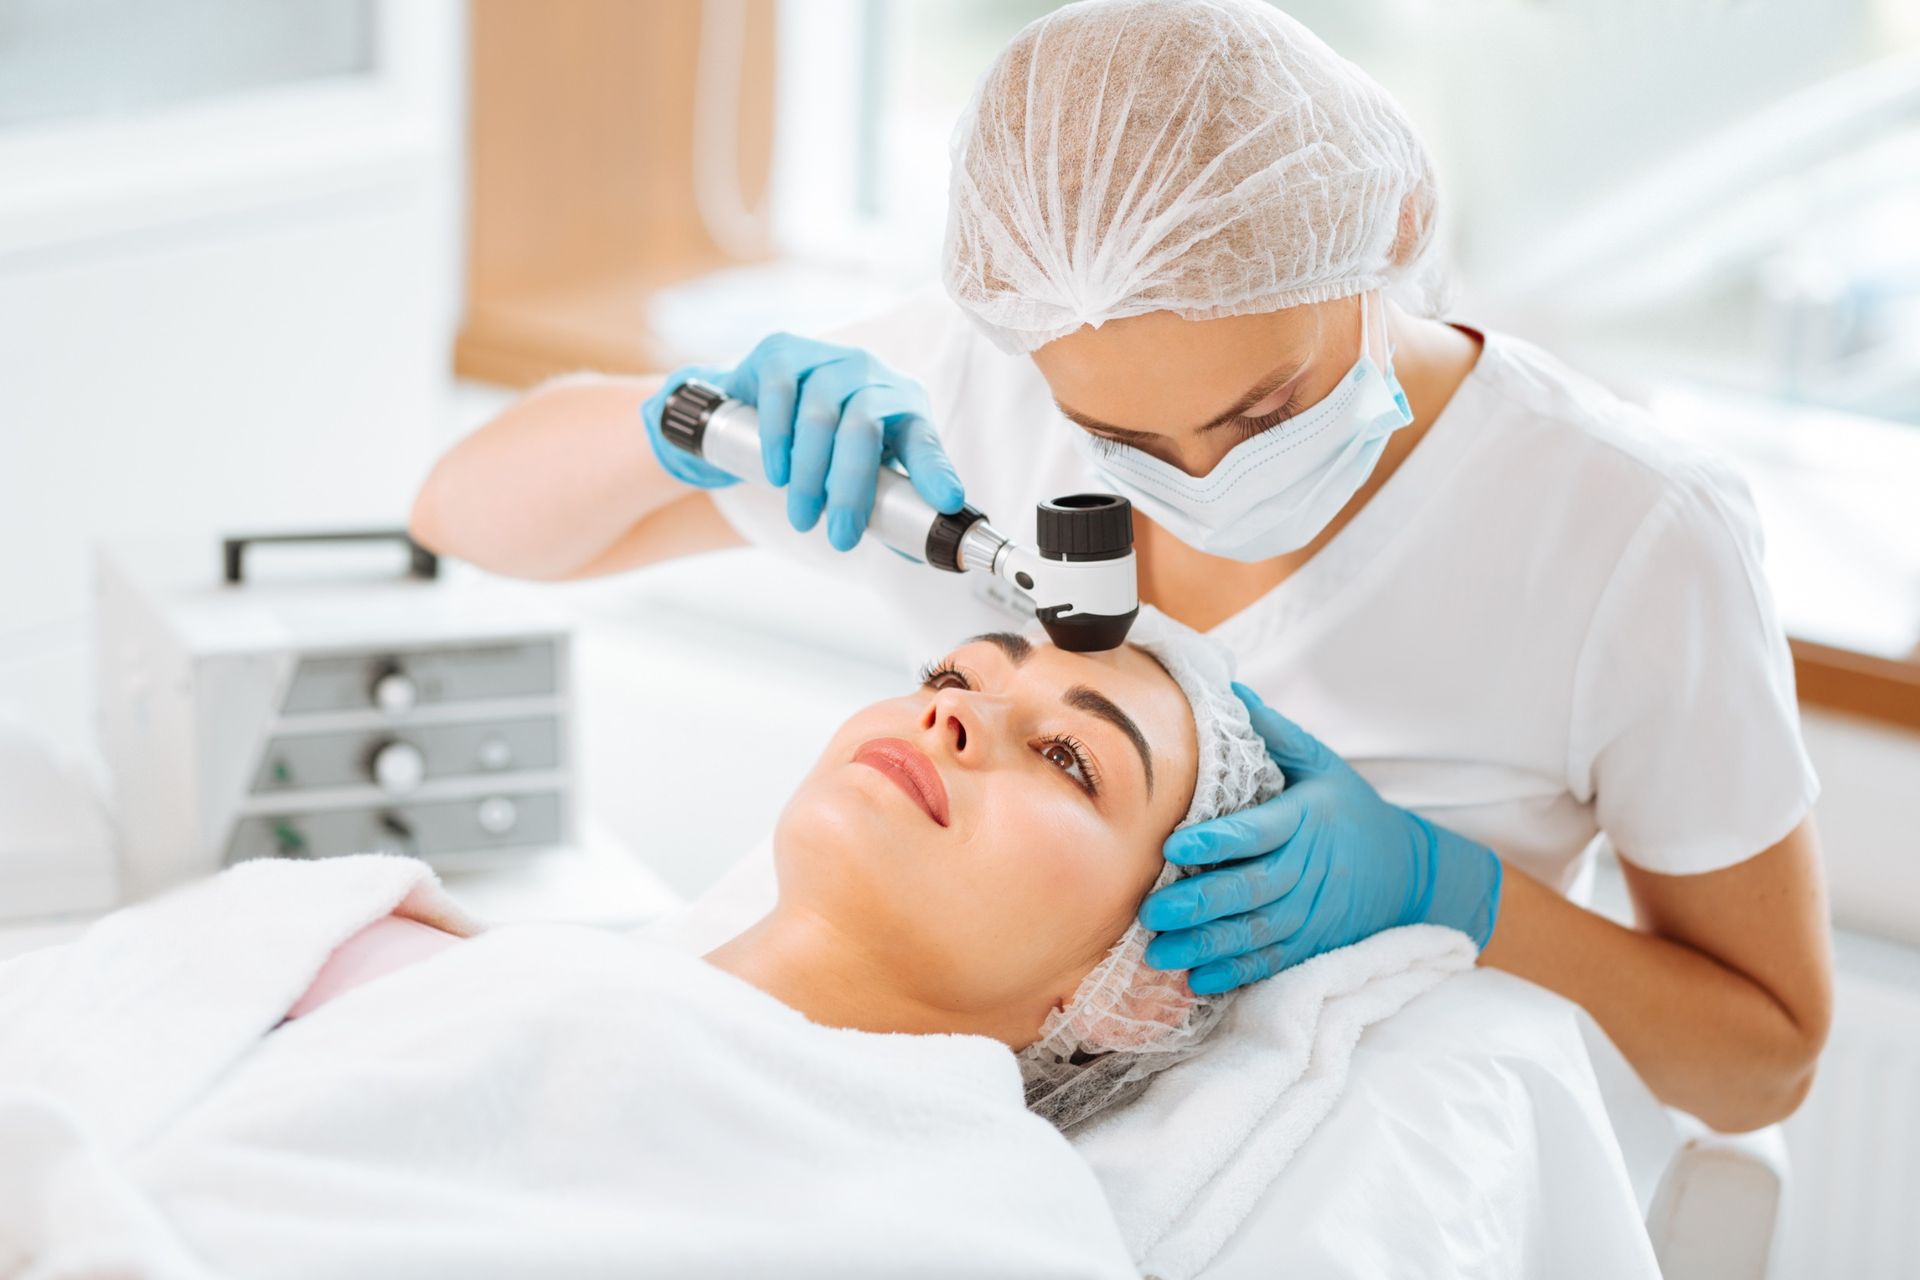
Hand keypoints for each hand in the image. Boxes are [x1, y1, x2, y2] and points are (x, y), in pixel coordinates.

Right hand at [641, 335, 964, 550]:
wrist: (766, 399)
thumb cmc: (831, 443)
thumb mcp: (865, 470)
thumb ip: (887, 507)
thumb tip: (915, 553)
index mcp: (906, 409)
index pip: (924, 442)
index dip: (935, 471)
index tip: (947, 502)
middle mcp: (873, 377)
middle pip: (864, 429)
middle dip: (851, 490)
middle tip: (840, 538)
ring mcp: (828, 359)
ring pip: (821, 413)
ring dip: (809, 473)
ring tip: (802, 517)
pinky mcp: (783, 352)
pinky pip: (781, 391)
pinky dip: (778, 436)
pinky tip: (777, 472)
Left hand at [1139, 682, 1502, 994]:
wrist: (1407, 871)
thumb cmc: (1349, 809)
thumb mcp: (1320, 763)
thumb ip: (1273, 733)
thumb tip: (1228, 689)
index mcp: (1304, 820)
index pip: (1256, 832)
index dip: (1217, 842)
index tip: (1174, 846)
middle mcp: (1306, 870)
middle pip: (1250, 890)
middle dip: (1199, 904)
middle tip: (1150, 910)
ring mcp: (1310, 913)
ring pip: (1255, 933)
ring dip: (1206, 947)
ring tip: (1159, 954)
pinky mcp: (1311, 944)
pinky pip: (1272, 963)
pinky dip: (1237, 976)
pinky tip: (1198, 982)